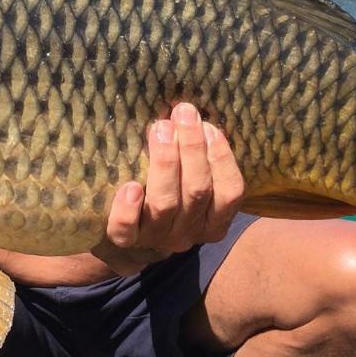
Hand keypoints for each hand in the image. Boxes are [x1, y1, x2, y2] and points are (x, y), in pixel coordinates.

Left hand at [92, 102, 244, 276]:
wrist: (127, 243)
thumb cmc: (166, 198)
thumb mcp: (189, 185)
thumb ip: (196, 160)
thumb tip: (193, 113)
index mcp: (213, 220)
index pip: (230, 193)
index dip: (222, 158)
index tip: (210, 126)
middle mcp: (188, 232)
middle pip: (197, 191)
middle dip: (192, 148)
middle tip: (183, 113)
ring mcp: (156, 238)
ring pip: (165, 203)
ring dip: (165, 163)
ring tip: (160, 129)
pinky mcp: (125, 242)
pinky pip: (126, 229)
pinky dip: (128, 209)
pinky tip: (130, 186)